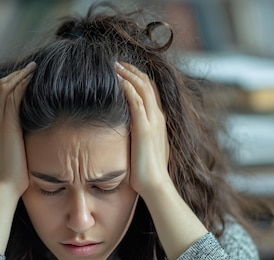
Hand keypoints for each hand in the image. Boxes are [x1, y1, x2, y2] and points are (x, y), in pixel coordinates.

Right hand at [0, 61, 35, 197]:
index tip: (24, 78)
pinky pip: (14, 96)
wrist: (4, 185)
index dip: (10, 85)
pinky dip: (23, 85)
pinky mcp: (8, 124)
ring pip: (6, 88)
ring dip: (21, 75)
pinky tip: (34, 78)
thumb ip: (6, 144)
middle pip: (0, 88)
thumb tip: (10, 142)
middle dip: (16, 75)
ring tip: (34, 68)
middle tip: (31, 67)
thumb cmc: (9, 176)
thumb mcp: (6, 155)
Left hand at [116, 62, 170, 197]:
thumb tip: (128, 133)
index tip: (125, 71)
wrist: (155, 184)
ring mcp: (153, 121)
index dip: (139, 77)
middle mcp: (159, 116)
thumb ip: (139, 136)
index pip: (151, 91)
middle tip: (117, 62)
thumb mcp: (145, 148)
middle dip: (132, 70)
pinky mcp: (144, 128)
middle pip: (147, 83)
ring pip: (142, 87)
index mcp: (159, 120)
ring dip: (128, 74)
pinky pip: (136, 100)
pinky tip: (116, 80)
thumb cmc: (148, 171)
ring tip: (114, 65)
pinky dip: (127, 87)